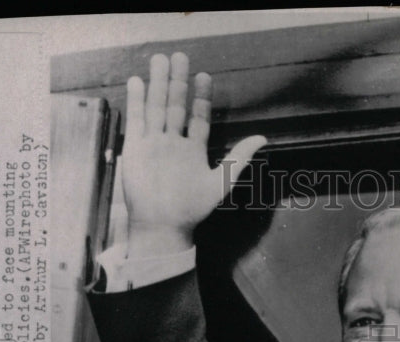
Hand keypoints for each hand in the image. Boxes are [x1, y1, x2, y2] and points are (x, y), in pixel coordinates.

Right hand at [122, 52, 266, 256]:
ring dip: (157, 84)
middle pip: (175, 106)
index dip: (202, 98)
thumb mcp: (221, 181)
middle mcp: (174, 145)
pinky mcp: (136, 149)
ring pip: (156, 107)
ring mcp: (154, 145)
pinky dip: (137, 101)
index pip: (199, 118)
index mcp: (194, 152)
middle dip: (177, 82)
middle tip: (179, 56)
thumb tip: (263, 138)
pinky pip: (137, 120)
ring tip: (159, 59)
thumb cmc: (193, 209)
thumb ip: (239, 158)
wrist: (163, 226)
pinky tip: (138, 81)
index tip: (204, 76)